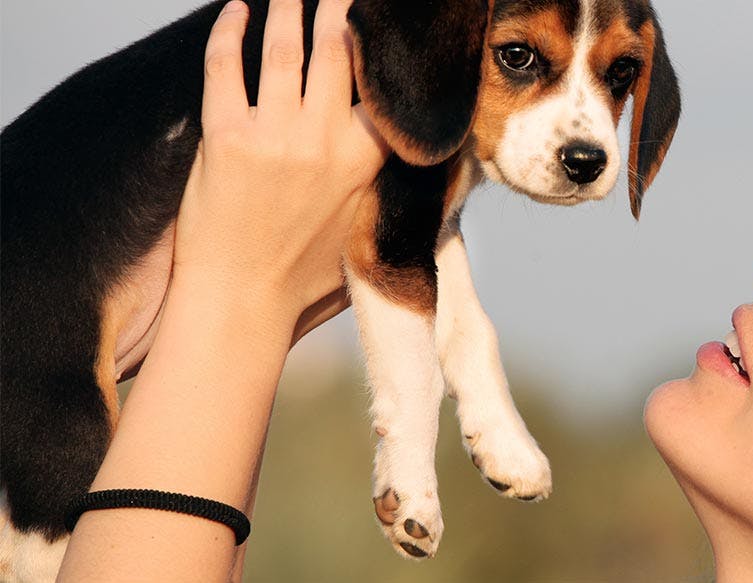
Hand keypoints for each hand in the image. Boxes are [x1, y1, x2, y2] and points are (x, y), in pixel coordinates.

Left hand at [173, 0, 385, 334]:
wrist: (242, 303)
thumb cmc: (308, 276)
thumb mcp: (369, 223)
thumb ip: (387, 179)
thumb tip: (422, 154)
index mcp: (368, 159)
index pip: (383, 81)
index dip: (384, 43)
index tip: (385, 21)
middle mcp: (325, 139)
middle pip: (336, 45)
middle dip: (339, 4)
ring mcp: (274, 136)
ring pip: (283, 46)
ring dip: (286, 6)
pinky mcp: (225, 139)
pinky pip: (224, 66)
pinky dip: (228, 31)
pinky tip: (234, 11)